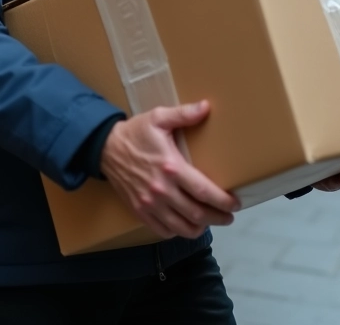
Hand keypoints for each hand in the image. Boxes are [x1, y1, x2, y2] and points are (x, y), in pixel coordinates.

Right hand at [100, 100, 239, 239]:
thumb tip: (207, 107)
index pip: (203, 191)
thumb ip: (184, 114)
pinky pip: (162, 230)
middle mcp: (162, 190)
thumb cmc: (136, 132)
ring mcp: (149, 204)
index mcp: (171, 167)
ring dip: (199, 228)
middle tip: (228, 217)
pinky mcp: (139, 211)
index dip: (222, 201)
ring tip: (209, 222)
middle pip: (196, 214)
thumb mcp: (159, 117)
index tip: (235, 203)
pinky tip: (184, 225)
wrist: (105, 148)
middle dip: (217, 218)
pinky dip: (177, 232)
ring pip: (181, 227)